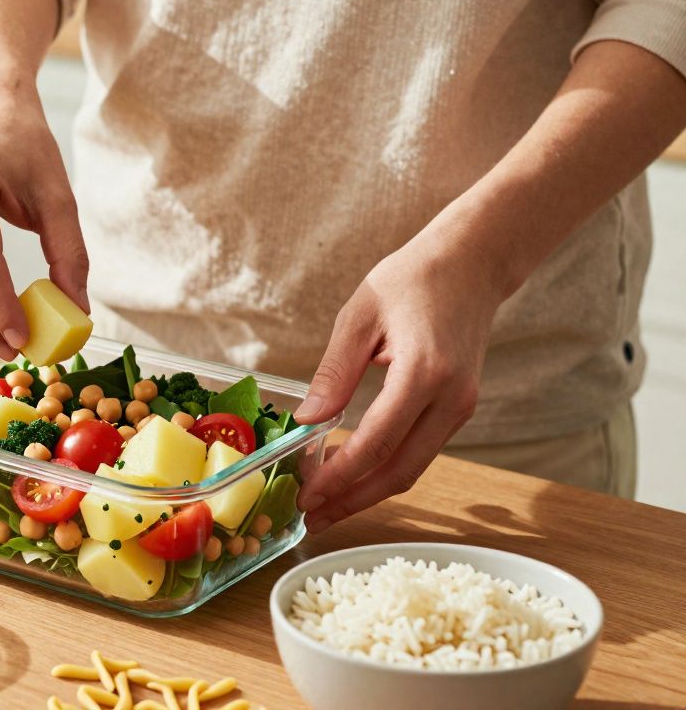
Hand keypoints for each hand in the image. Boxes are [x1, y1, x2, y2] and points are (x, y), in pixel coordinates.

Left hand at [291, 220, 505, 532]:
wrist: (473, 262)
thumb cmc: (413, 278)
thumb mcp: (359, 316)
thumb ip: (333, 373)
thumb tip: (306, 421)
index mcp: (424, 373)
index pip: (376, 443)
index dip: (339, 476)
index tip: (306, 493)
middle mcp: (451, 399)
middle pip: (399, 472)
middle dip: (353, 501)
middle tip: (312, 517)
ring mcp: (462, 407)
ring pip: (413, 468)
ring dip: (369, 492)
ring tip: (326, 506)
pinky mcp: (461, 408)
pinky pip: (421, 452)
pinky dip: (386, 470)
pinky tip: (354, 476)